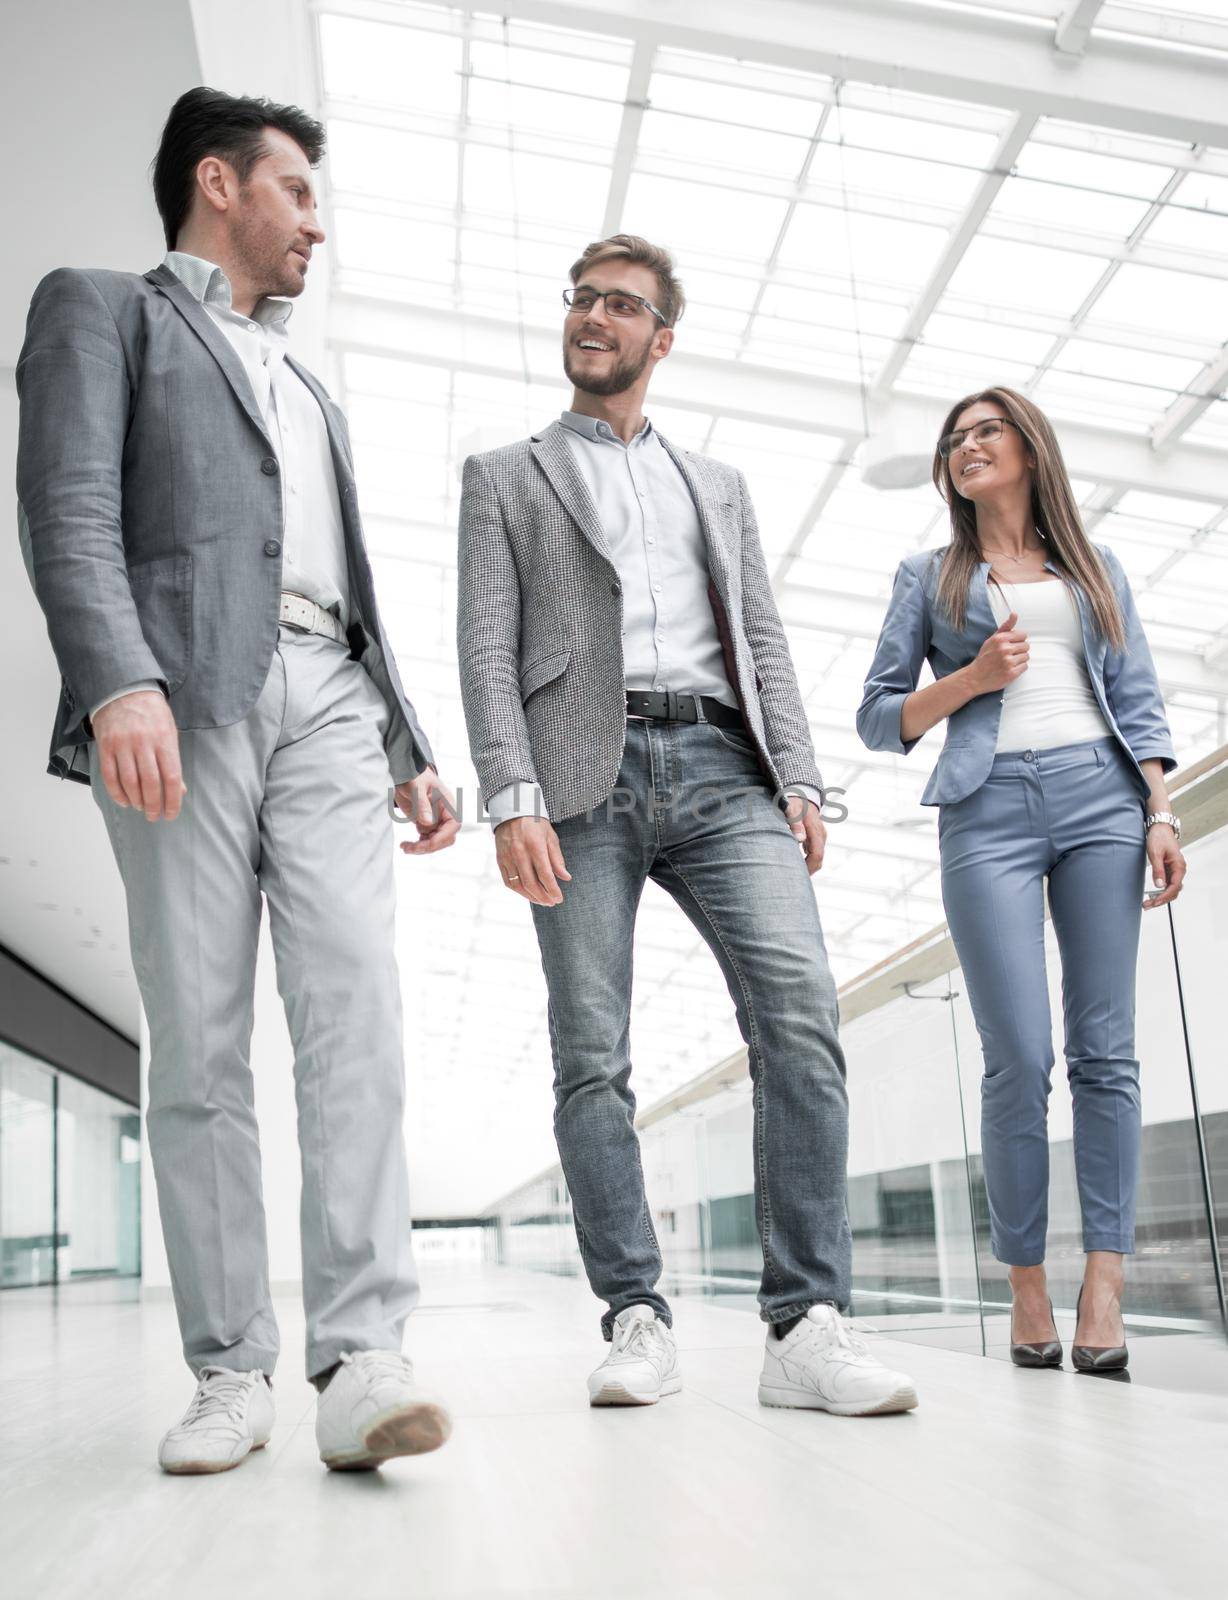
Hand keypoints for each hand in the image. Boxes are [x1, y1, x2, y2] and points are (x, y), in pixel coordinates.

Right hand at [92, 689, 184, 820]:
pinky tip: (124, 801)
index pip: (171, 777)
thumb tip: (179, 790)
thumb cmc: (152, 714)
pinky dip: (117, 793)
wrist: (124, 690)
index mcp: (164, 740)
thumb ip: (173, 761)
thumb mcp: (169, 733)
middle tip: (154, 816)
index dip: (172, 800)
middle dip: (153, 805)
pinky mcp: (105, 746)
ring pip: (129, 782)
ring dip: (136, 800)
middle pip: (150, 783)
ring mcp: (122, 745)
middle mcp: (143, 743)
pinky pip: (110, 776)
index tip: (171, 814)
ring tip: (140, 807)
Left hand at [395, 767, 459, 855]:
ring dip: (422, 848)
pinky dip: (417, 845)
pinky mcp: (426, 825)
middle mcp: (444, 814)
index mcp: (448, 803)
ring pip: (436, 842)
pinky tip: (406, 844)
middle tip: (410, 848)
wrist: (404, 774)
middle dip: (429, 846)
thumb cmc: (413, 776)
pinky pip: (426, 841)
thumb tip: (428, 822)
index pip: (454, 825)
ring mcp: (436, 821)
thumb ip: (422, 804)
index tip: (426, 843)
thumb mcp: (416, 787)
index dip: (442, 837)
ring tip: (405, 847)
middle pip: (446, 838)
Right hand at [495, 816, 571, 905]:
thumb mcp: (550, 837)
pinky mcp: (500, 860)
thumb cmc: (536, 824)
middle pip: (531, 883)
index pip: (545, 875)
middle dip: (543, 897)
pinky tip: (528, 894)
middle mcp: (519, 853)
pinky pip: (508, 881)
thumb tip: (566, 877)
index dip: (553, 890)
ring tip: (542, 901)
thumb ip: (557, 859)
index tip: (559, 898)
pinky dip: (518, 891)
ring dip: (531, 897)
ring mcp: (507, 857)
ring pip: (518, 885)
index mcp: (535, 846)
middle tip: (552, 902)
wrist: (513, 811)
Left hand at [785, 792, 825, 874]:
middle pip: (819, 859)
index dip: (809, 868)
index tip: (799, 876)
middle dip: (808, 871)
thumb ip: (795, 823)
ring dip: (808, 866)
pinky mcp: (817, 836)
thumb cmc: (794, 802)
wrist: (801, 793)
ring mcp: (820, 836)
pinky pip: (815, 852)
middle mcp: (821, 835)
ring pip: (817, 856)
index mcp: (816, 830)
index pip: (817, 855)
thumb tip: (799, 839)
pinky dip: (807, 860)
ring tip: (793, 873)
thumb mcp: (791, 810)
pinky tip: (796, 864)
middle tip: (794, 880)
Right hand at [966, 611, 1028, 694]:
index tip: (1011, 645)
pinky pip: (1025, 666)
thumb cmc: (984, 658)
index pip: (1023, 635)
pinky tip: (1009, 668)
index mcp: (1000, 639)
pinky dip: (1019, 668)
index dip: (1018, 640)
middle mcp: (1004, 649)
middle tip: (1009, 655)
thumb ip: (1006, 627)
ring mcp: (1008, 662)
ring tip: (1008, 662)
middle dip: (1019, 650)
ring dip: (1019, 660)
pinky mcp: (1011, 673)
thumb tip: (1014, 614)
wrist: (975, 677)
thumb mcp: (992, 639)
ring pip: (1026, 656)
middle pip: (1026, 646)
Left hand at [1143, 822, 1185, 908]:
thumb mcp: (1155, 853)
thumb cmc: (1159, 838)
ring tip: (1147, 903)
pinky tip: (1151, 896)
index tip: (1154, 902)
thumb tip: (1159, 885)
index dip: (1164, 896)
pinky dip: (1159, 891)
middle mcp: (1179, 870)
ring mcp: (1174, 871)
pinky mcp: (1168, 870)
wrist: (1160, 828)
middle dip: (1161, 900)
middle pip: (1173, 891)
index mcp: (1179, 866)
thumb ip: (1158, 870)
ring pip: (1170, 889)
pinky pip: (1166, 884)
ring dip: (1160, 897)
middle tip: (1147, 905)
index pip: (1174, 886)